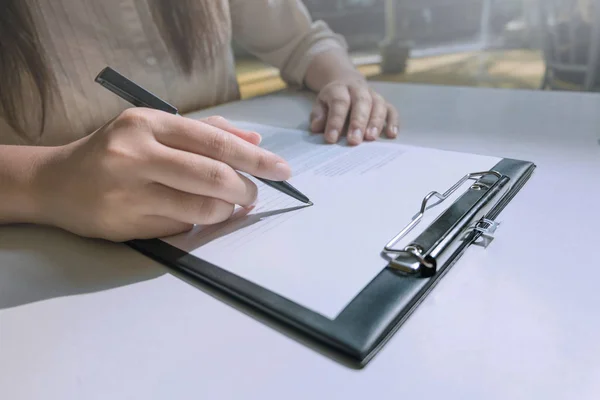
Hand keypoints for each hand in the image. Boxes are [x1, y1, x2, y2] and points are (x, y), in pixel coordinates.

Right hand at [32, 110, 290, 241]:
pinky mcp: (124, 224)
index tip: (283, 169)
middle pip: (212, 175)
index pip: (215, 141)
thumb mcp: (154, 129)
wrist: (55, 182)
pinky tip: (192, 215)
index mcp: (148, 123)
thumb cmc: (114, 151)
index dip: (256, 158)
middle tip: (254, 193)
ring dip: (225, 211)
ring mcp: (128, 192)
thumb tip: (254, 138)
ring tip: (227, 206)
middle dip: (245, 188)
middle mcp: (136, 154)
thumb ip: (205, 132)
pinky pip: (180, 228)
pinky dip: (197, 223)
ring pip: (200, 208)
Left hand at [309, 75, 399, 144]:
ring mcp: (373, 95)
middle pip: (361, 102)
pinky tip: (392, 135)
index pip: (339, 102)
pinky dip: (393, 122)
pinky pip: (392, 110)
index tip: (331, 139)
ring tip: (370, 138)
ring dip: (376, 122)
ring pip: (378, 105)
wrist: (346, 82)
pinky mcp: (384, 103)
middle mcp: (359, 89)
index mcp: (339, 89)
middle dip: (358, 122)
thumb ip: (318, 115)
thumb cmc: (332, 100)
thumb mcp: (320, 104)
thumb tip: (317, 127)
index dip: (335, 121)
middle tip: (354, 140)